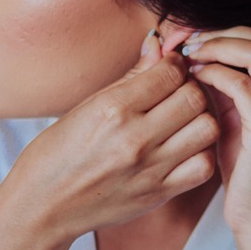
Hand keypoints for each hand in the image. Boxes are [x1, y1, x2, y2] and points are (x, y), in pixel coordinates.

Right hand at [0, 30, 218, 249]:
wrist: (42, 207)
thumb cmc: (57, 153)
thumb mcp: (87, 106)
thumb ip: (131, 77)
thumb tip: (158, 43)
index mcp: (112, 110)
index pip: (171, 72)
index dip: (176, 64)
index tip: (169, 69)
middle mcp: (134, 139)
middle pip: (195, 98)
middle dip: (193, 88)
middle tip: (180, 93)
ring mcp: (150, 169)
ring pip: (208, 129)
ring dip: (202, 119)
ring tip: (184, 120)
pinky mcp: (159, 194)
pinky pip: (204, 167)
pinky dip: (202, 153)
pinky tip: (185, 149)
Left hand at [182, 28, 250, 241]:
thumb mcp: (246, 121)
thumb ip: (234, 85)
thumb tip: (202, 47)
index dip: (230, 33)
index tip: (197, 36)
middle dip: (220, 34)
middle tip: (187, 40)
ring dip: (214, 48)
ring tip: (187, 55)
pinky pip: (239, 83)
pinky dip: (212, 73)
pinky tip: (194, 77)